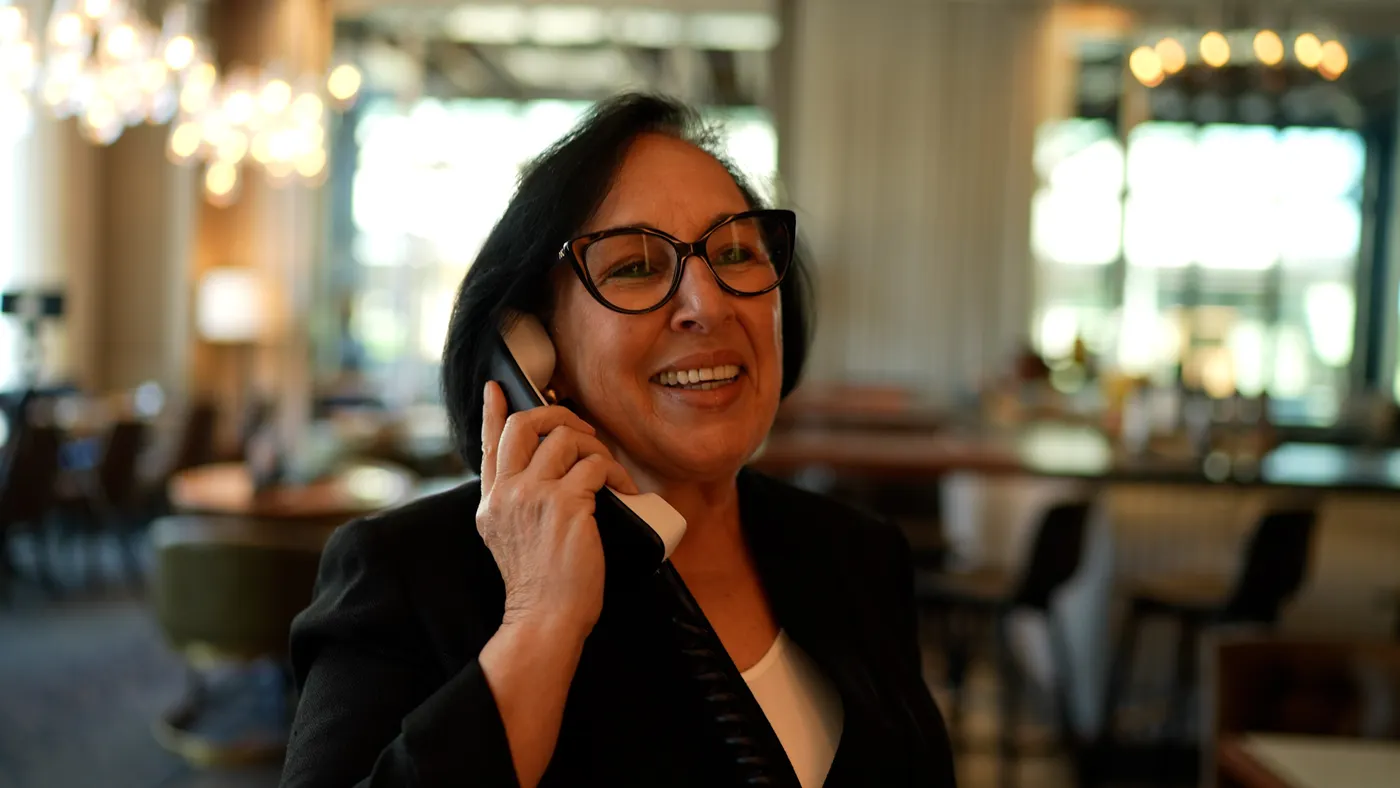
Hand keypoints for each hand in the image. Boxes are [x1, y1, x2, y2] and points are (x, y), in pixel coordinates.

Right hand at [476, 381, 638, 633]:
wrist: (545, 618)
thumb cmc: (541, 585)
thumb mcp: (511, 540)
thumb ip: (517, 505)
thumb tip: (542, 474)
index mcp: (491, 502)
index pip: (488, 444)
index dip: (493, 412)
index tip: (498, 388)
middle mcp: (506, 493)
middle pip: (525, 425)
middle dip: (559, 414)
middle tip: (583, 431)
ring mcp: (533, 495)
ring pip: (566, 438)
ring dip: (597, 447)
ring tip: (610, 471)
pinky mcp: (565, 504)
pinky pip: (596, 465)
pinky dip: (616, 472)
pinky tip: (625, 488)